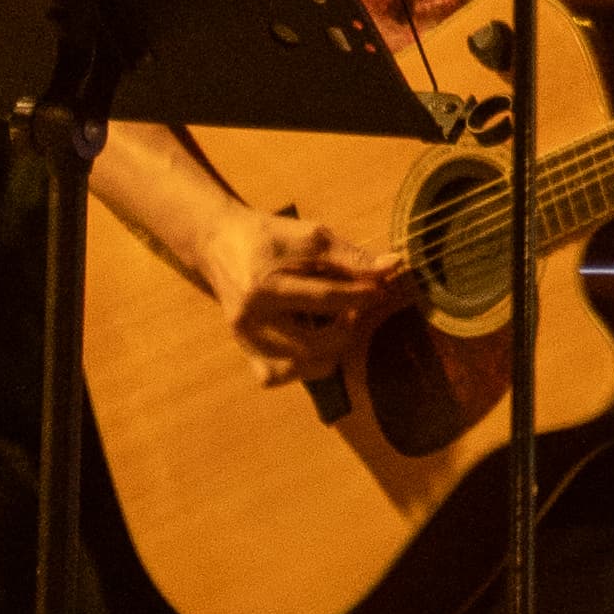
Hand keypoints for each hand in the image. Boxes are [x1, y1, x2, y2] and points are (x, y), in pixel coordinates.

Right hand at [200, 207, 412, 387]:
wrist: (219, 244)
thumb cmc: (270, 238)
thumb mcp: (310, 237)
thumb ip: (351, 256)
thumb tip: (394, 266)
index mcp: (263, 285)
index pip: (325, 299)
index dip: (361, 296)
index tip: (381, 290)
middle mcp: (250, 319)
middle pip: (315, 343)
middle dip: (347, 328)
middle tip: (356, 309)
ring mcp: (245, 339)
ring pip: (301, 366)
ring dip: (330, 349)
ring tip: (335, 324)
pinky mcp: (245, 351)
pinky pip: (278, 376)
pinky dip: (303, 365)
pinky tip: (312, 342)